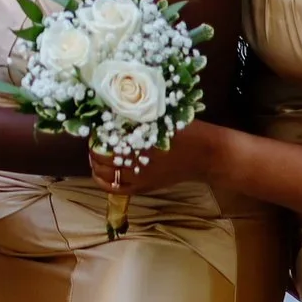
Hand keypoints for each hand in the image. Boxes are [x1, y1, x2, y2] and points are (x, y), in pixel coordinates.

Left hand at [90, 122, 210, 195]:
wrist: (206, 155)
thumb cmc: (186, 132)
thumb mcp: (162, 118)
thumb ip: (137, 118)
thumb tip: (110, 113)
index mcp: (141, 139)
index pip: (106, 138)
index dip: (97, 133)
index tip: (96, 127)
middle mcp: (137, 160)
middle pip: (101, 155)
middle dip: (95, 147)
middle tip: (95, 139)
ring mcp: (139, 177)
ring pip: (104, 172)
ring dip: (96, 162)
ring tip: (96, 154)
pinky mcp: (143, 187)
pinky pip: (114, 188)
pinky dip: (102, 180)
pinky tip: (99, 172)